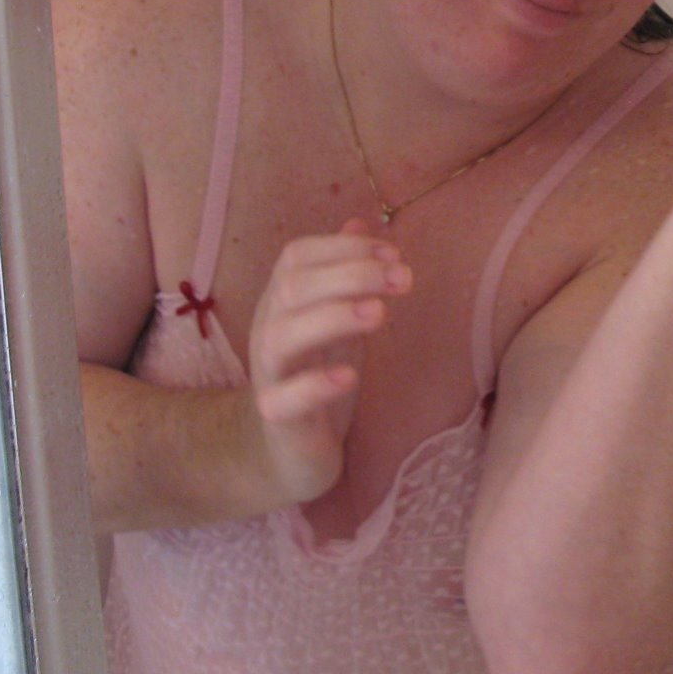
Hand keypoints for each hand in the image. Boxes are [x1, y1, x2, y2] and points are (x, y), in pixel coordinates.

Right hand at [240, 216, 410, 506]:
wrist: (283, 452)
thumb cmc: (313, 374)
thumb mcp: (333, 317)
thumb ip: (343, 274)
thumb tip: (361, 221)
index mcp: (283, 301)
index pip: (297, 257)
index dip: (344, 248)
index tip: (394, 252)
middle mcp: (269, 330)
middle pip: (293, 288)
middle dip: (350, 274)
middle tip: (403, 278)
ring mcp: (269, 375)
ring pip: (282, 336)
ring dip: (332, 318)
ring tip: (379, 314)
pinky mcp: (277, 418)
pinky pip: (284, 400)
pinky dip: (314, 385)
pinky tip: (348, 376)